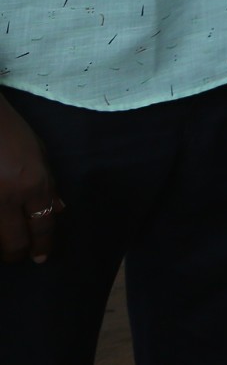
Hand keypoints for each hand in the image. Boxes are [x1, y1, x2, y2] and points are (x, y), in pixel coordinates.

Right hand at [0, 98, 60, 263]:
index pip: (42, 225)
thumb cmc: (10, 131)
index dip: (42, 245)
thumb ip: (49, 184)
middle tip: (20, 255)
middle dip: (18, 253)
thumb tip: (59, 210)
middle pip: (14, 242)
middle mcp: (8, 197)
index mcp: (33, 183)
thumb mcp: (40, 152)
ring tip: (4, 247)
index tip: (41, 257)